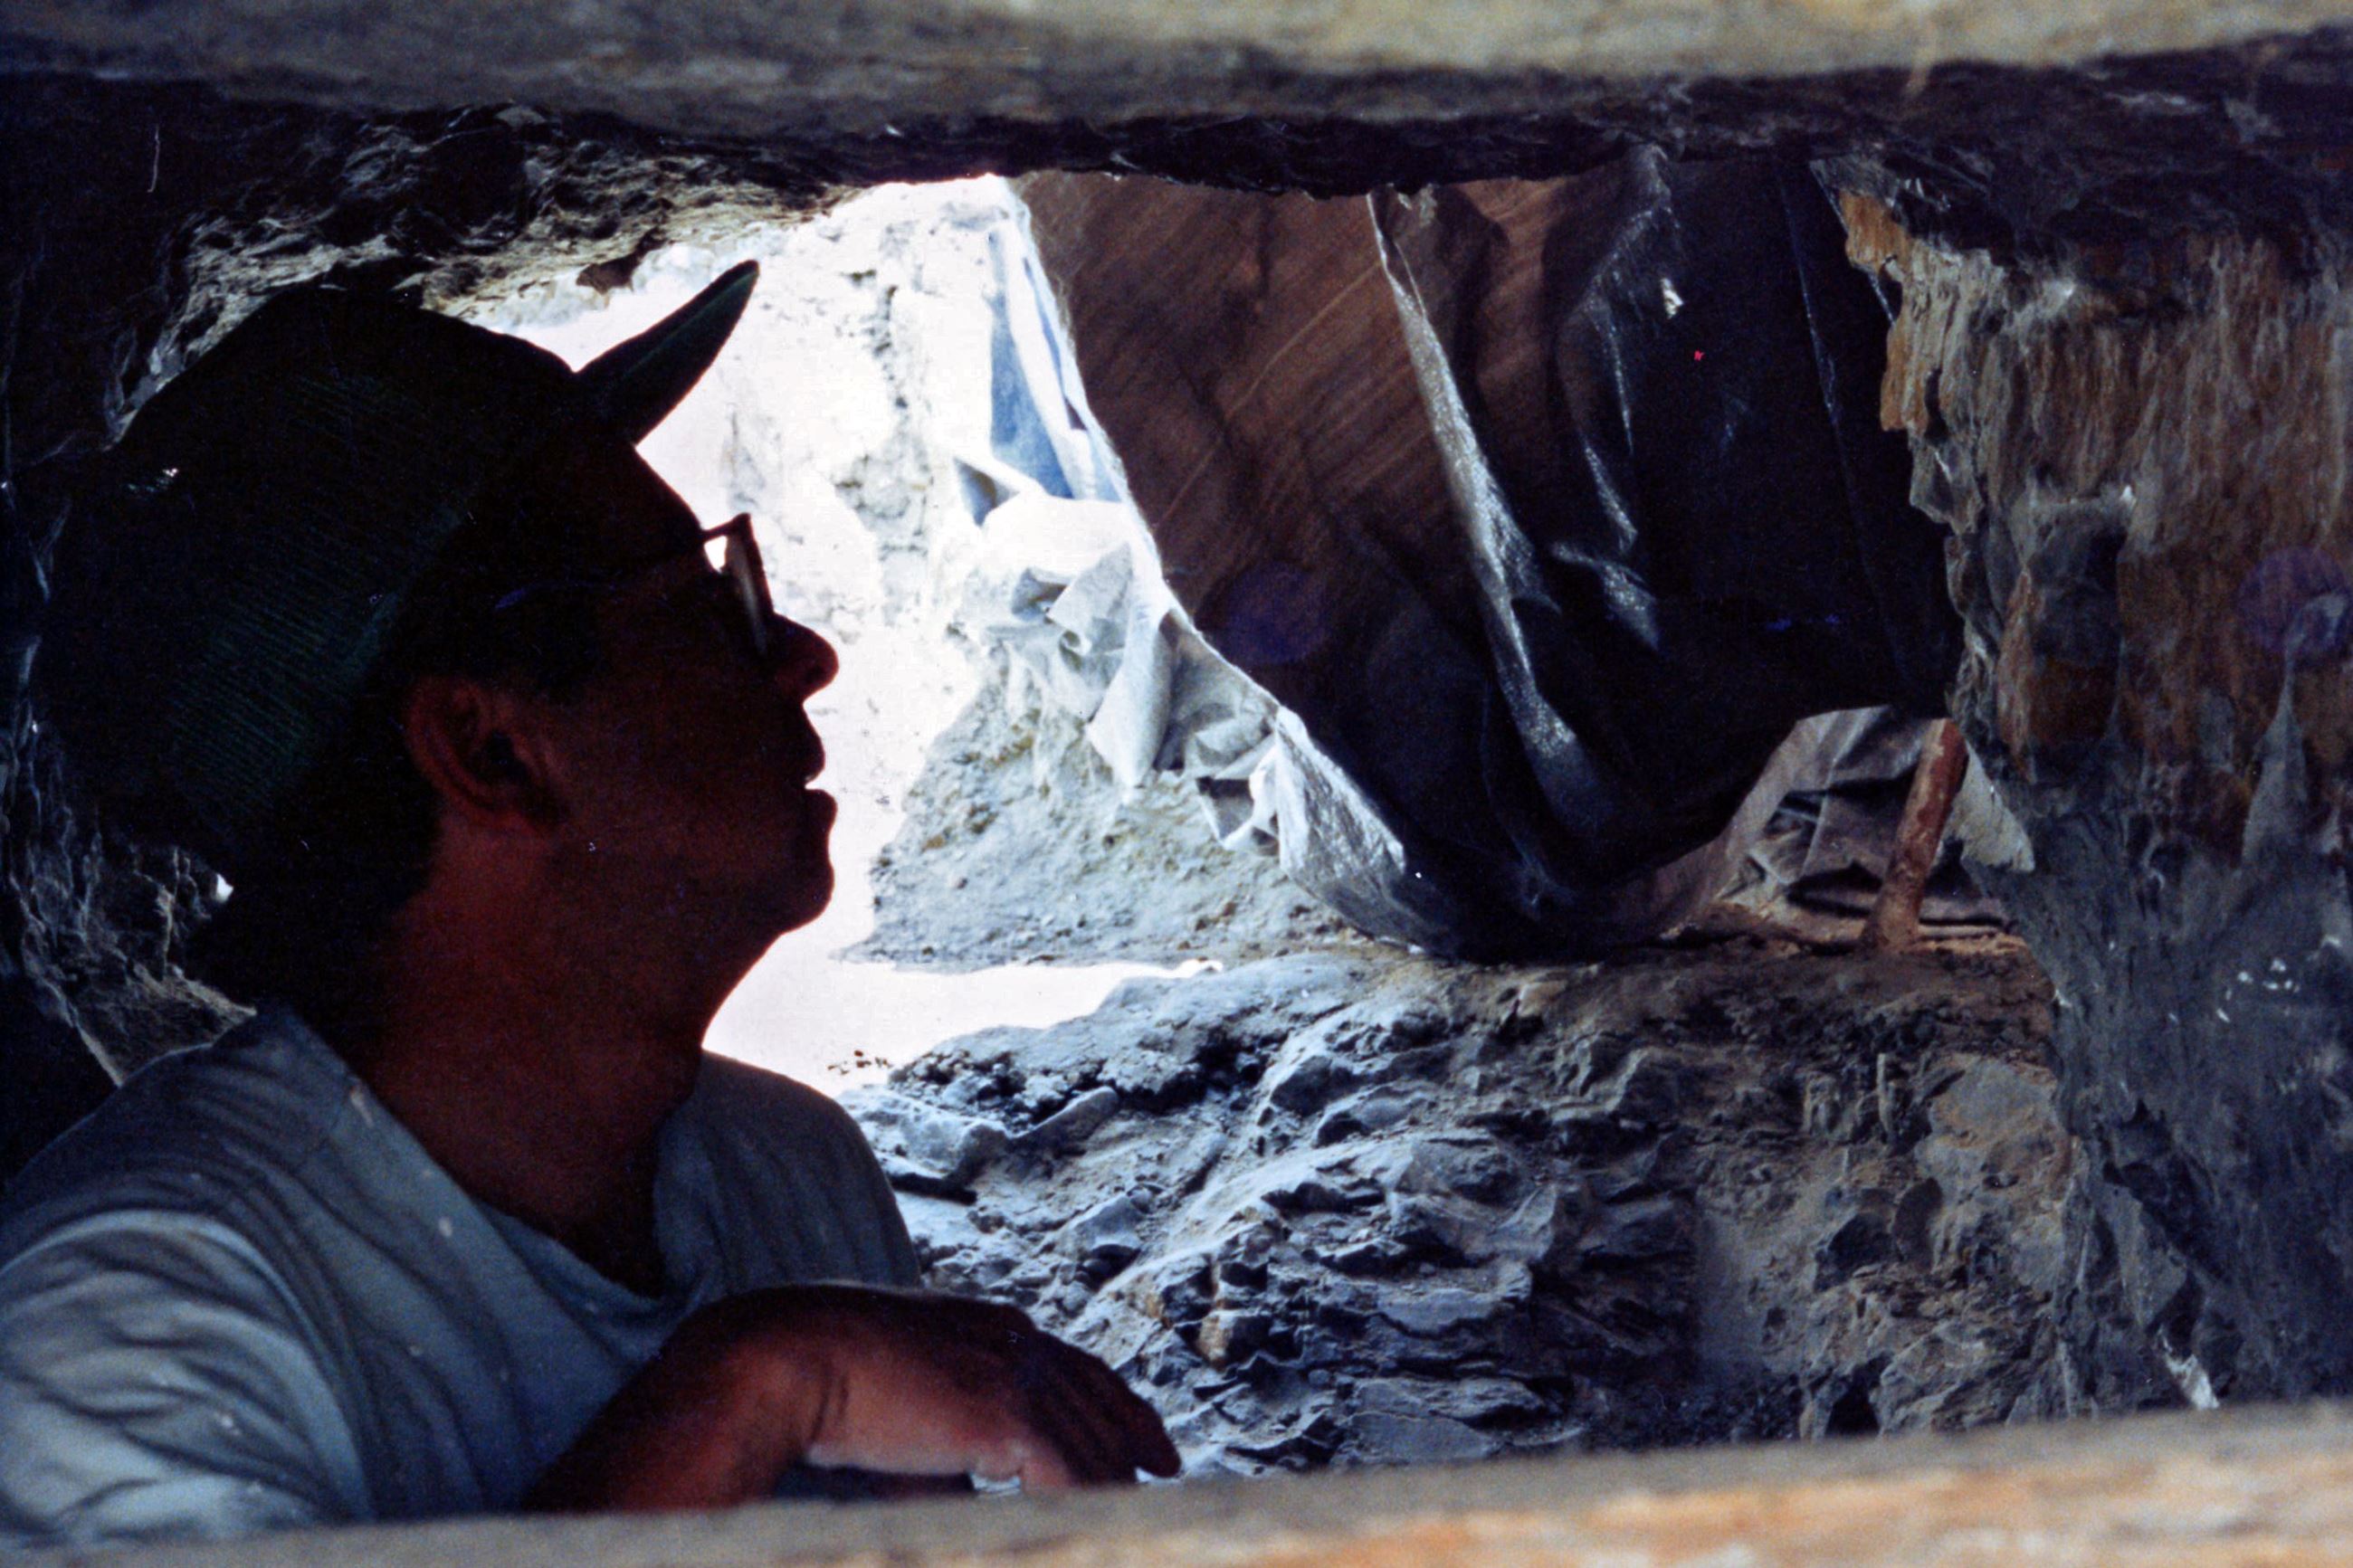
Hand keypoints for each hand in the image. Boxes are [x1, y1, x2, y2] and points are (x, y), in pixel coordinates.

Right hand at [529, 1284, 1177, 1511]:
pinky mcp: (1005, 1415)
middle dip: (1135, 1441)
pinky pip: (1069, 1471)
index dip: (1120, 1407)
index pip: (1080, 1368)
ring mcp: (1013, 1373)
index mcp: (994, 1326)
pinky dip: (1086, 1501)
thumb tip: (970, 1476)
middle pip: (1100, 1399)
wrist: (788, 1354)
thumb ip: (950, 1428)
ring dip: (1113, 1483)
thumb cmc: (824, 1378)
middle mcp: (1015, 1340)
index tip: (1149, 1443)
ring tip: (1140, 1516)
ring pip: (1091, 1440)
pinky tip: (1095, 1522)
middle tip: (1167, 1475)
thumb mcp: (904, 1393)